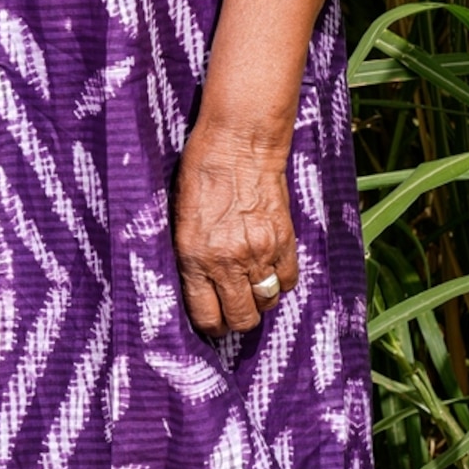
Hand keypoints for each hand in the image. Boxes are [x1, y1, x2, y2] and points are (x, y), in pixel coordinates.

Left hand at [173, 117, 298, 334]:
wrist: (239, 143)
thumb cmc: (200, 174)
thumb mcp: (180, 218)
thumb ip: (190, 257)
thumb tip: (198, 289)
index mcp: (194, 257)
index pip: (207, 316)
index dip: (210, 325)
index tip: (212, 319)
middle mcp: (228, 261)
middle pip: (242, 319)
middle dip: (236, 319)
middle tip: (232, 307)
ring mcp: (260, 252)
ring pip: (267, 303)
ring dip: (259, 300)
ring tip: (250, 285)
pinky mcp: (284, 240)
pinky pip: (288, 280)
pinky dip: (280, 281)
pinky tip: (269, 269)